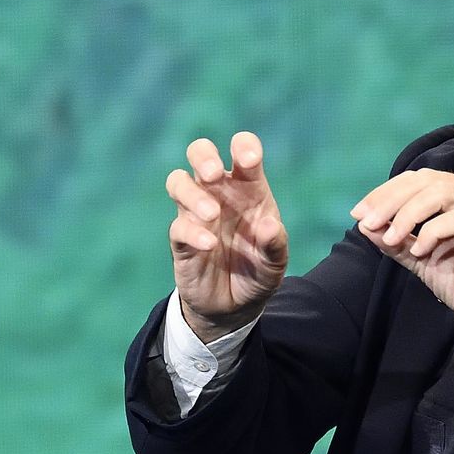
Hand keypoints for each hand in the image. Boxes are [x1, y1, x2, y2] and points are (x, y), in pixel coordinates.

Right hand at [165, 132, 287, 341]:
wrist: (235, 306)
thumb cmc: (258, 270)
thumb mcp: (275, 262)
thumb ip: (275, 244)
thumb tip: (268, 226)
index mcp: (248, 188)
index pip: (243, 154)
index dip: (244, 147)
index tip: (247, 158)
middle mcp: (219, 194)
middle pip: (200, 153)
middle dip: (203, 156)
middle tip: (212, 174)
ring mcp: (197, 213)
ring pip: (178, 181)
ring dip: (192, 193)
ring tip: (212, 214)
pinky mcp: (181, 238)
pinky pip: (178, 225)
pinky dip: (192, 232)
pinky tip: (210, 245)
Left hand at [350, 169, 453, 378]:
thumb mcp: (423, 261)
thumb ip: (398, 242)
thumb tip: (364, 225)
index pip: (418, 179)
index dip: (385, 192)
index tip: (358, 214)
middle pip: (427, 180)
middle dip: (391, 200)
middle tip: (367, 222)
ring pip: (442, 192)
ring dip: (409, 213)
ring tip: (391, 238)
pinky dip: (434, 231)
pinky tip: (421, 251)